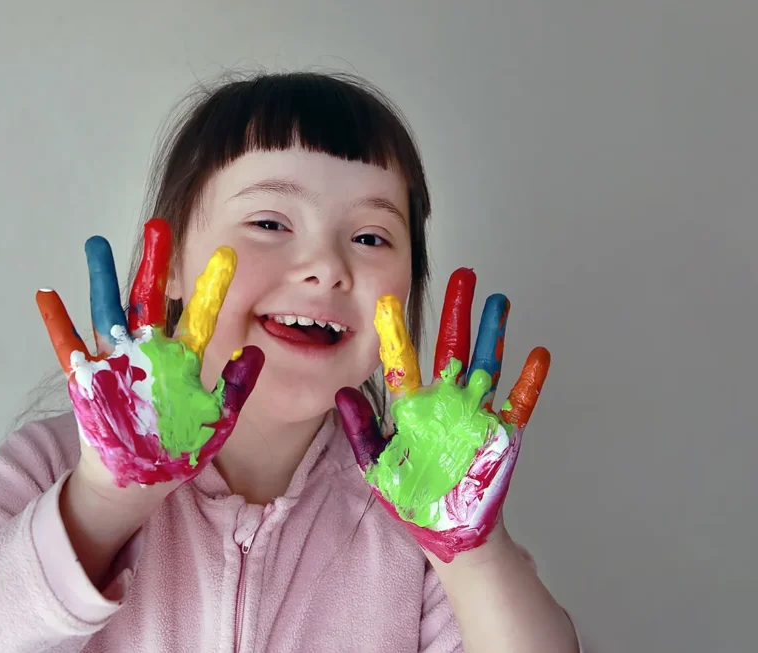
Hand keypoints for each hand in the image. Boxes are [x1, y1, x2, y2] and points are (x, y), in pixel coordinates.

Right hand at [36, 218, 263, 487]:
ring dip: (101, 279)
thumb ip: (235, 387)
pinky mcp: (87, 381)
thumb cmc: (178, 449)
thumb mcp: (217, 420)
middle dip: (153, 264)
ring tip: (96, 242)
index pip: (200, 316)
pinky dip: (56, 323)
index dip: (211, 287)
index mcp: (181, 359)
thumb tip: (253, 351)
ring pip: (107, 312)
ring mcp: (115, 363)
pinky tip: (47, 295)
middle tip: (158, 225)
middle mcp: (148, 352)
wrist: (139, 480)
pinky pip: (67, 347)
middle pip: (150, 299)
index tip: (227, 254)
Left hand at [335, 268, 549, 562]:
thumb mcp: (378, 467)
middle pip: (451, 347)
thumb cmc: (413, 499)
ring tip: (498, 299)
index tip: (388, 299)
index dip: (395, 331)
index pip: (402, 360)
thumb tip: (342, 395)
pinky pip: (519, 402)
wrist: (450, 532)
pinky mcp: (503, 434)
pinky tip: (536, 354)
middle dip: (457, 311)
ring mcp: (477, 415)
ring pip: (486, 363)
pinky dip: (529, 380)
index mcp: (413, 408)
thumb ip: (362, 431)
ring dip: (493, 332)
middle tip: (463, 274)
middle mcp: (446, 403)